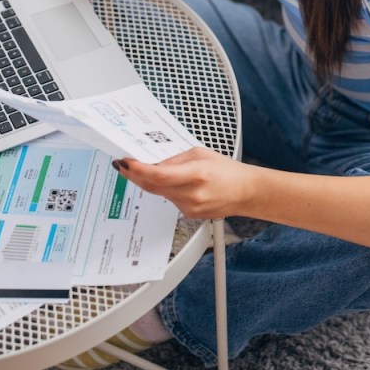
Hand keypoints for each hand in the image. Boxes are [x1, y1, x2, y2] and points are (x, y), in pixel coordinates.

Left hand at [115, 147, 253, 218]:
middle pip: (153, 186)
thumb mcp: (200, 154)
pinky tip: (172, 182)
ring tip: (148, 169)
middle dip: (134, 174)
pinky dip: (164, 189)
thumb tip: (153, 161)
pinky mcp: (188, 215)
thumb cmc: (228, 171)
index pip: (159, 175)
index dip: (138, 169)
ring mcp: (189, 208)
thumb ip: (174, 158)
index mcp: (196, 175)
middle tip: (123, 164)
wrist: (246, 193)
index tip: (125, 162)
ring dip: (151, 181)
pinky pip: (169, 199)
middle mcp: (191, 195)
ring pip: (159, 193)